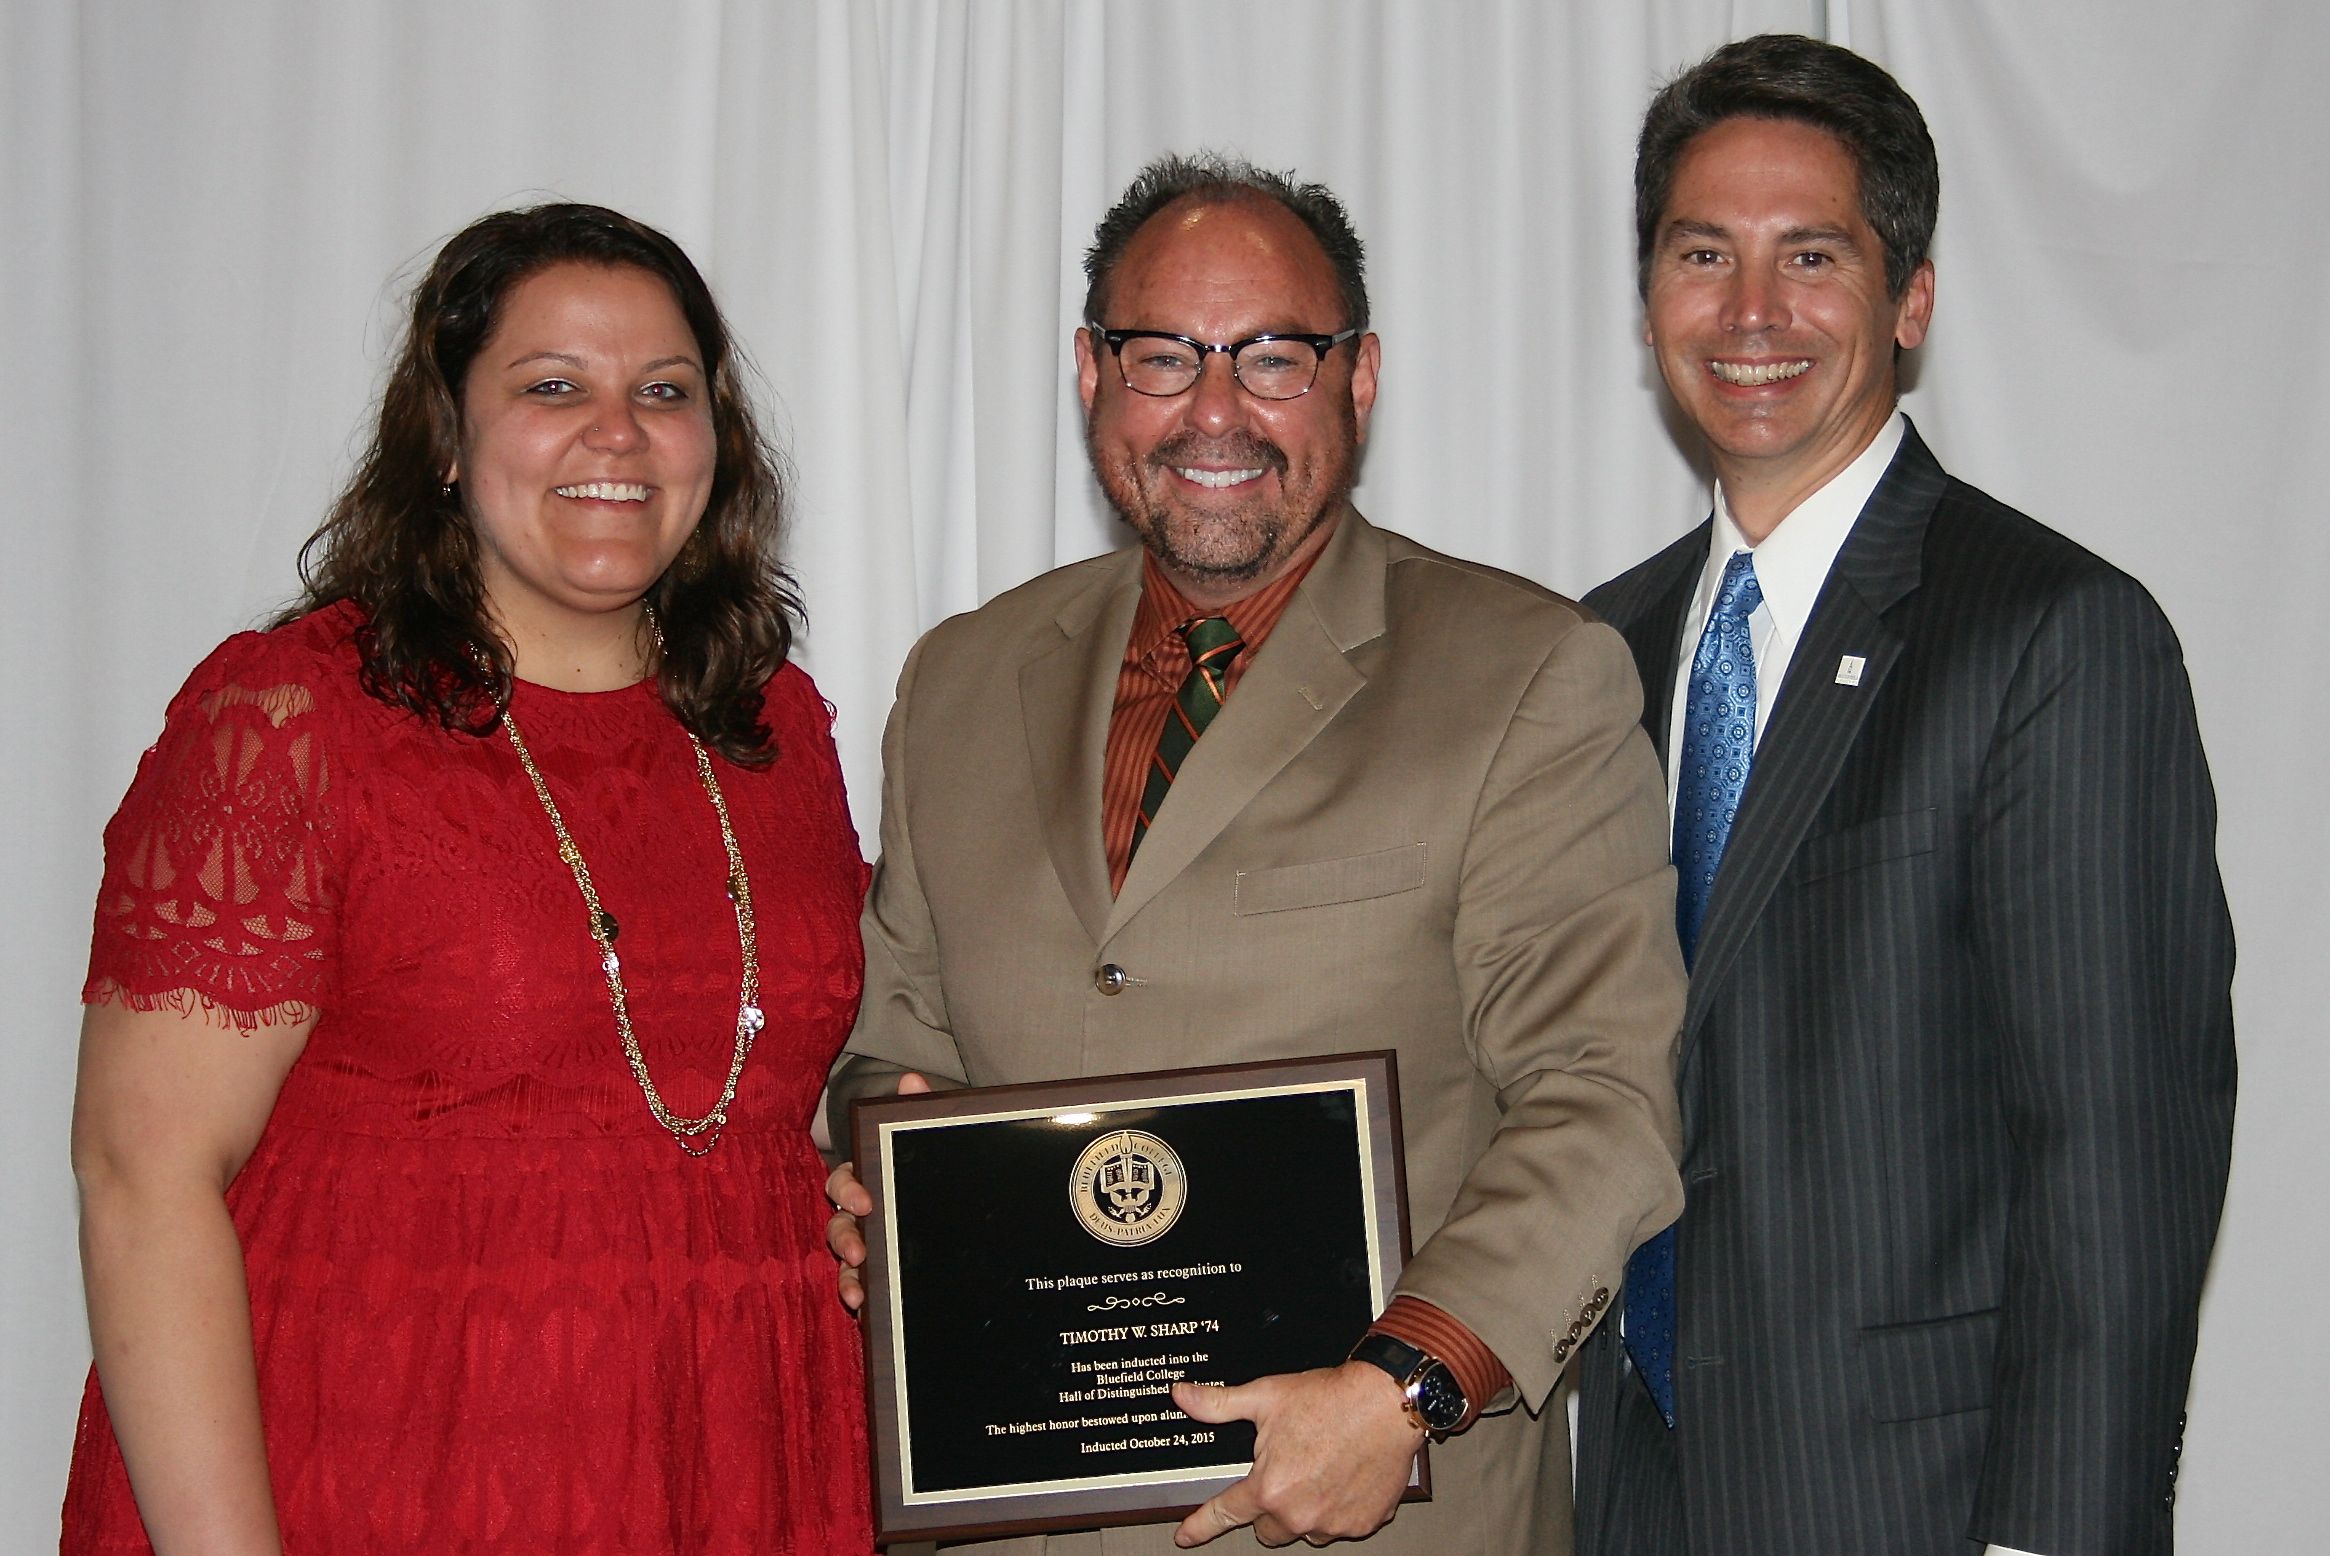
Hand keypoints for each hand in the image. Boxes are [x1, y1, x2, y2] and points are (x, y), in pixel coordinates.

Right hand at [823, 1070, 929, 1312]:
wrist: (974, 1205)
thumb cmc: (938, 1165)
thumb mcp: (934, 1140)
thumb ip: (921, 1110)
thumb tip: (911, 1081)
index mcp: (869, 1180)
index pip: (844, 1181)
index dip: (848, 1190)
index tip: (864, 1201)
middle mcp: (863, 1217)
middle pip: (838, 1226)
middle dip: (844, 1239)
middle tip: (860, 1251)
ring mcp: (870, 1249)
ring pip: (847, 1264)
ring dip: (847, 1278)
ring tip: (857, 1295)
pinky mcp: (883, 1278)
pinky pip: (863, 1290)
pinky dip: (861, 1301)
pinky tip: (866, 1312)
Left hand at [1170, 1362, 1420, 1546]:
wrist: (1386, 1402)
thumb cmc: (1332, 1400)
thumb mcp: (1266, 1396)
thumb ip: (1219, 1403)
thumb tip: (1184, 1396)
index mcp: (1269, 1489)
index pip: (1225, 1514)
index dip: (1200, 1526)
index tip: (1187, 1536)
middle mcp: (1299, 1514)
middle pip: (1268, 1529)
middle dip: (1269, 1507)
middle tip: (1284, 1474)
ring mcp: (1333, 1523)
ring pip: (1306, 1529)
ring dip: (1305, 1510)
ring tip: (1318, 1470)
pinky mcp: (1363, 1523)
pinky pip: (1341, 1524)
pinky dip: (1339, 1507)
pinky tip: (1343, 1476)